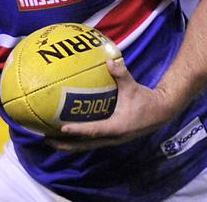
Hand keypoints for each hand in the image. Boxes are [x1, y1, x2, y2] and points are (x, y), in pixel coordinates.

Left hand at [47, 58, 174, 150]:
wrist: (160, 112)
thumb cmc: (145, 100)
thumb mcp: (133, 86)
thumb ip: (121, 74)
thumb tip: (110, 61)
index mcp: (117, 127)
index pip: (94, 130)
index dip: (78, 130)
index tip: (61, 128)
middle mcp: (112, 137)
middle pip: (84, 144)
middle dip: (65, 144)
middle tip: (46, 139)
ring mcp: (111, 139)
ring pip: (86, 145)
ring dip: (68, 144)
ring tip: (49, 139)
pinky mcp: (110, 137)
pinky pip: (90, 140)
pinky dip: (77, 138)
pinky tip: (66, 132)